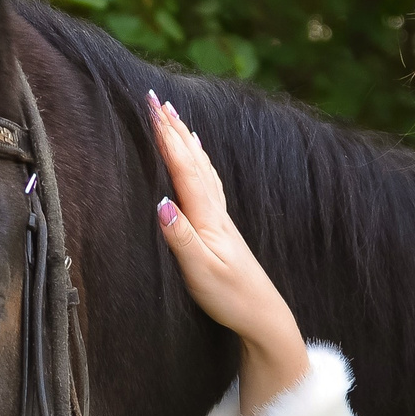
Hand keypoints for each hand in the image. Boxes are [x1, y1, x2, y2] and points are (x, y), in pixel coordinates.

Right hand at [148, 91, 308, 415]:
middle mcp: (216, 212)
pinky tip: (201, 159)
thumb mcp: (200, 272)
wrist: (263, 316)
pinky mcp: (223, 229)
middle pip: (193, 161)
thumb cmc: (230, 297)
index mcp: (207, 218)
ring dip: (187, 141)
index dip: (167, 137)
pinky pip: (210, 183)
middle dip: (174, 129)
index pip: (184, 169)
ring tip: (176, 118)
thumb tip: (160, 202)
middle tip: (156, 99)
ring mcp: (222, 219)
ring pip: (203, 169)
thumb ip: (180, 237)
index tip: (151, 107)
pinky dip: (201, 163)